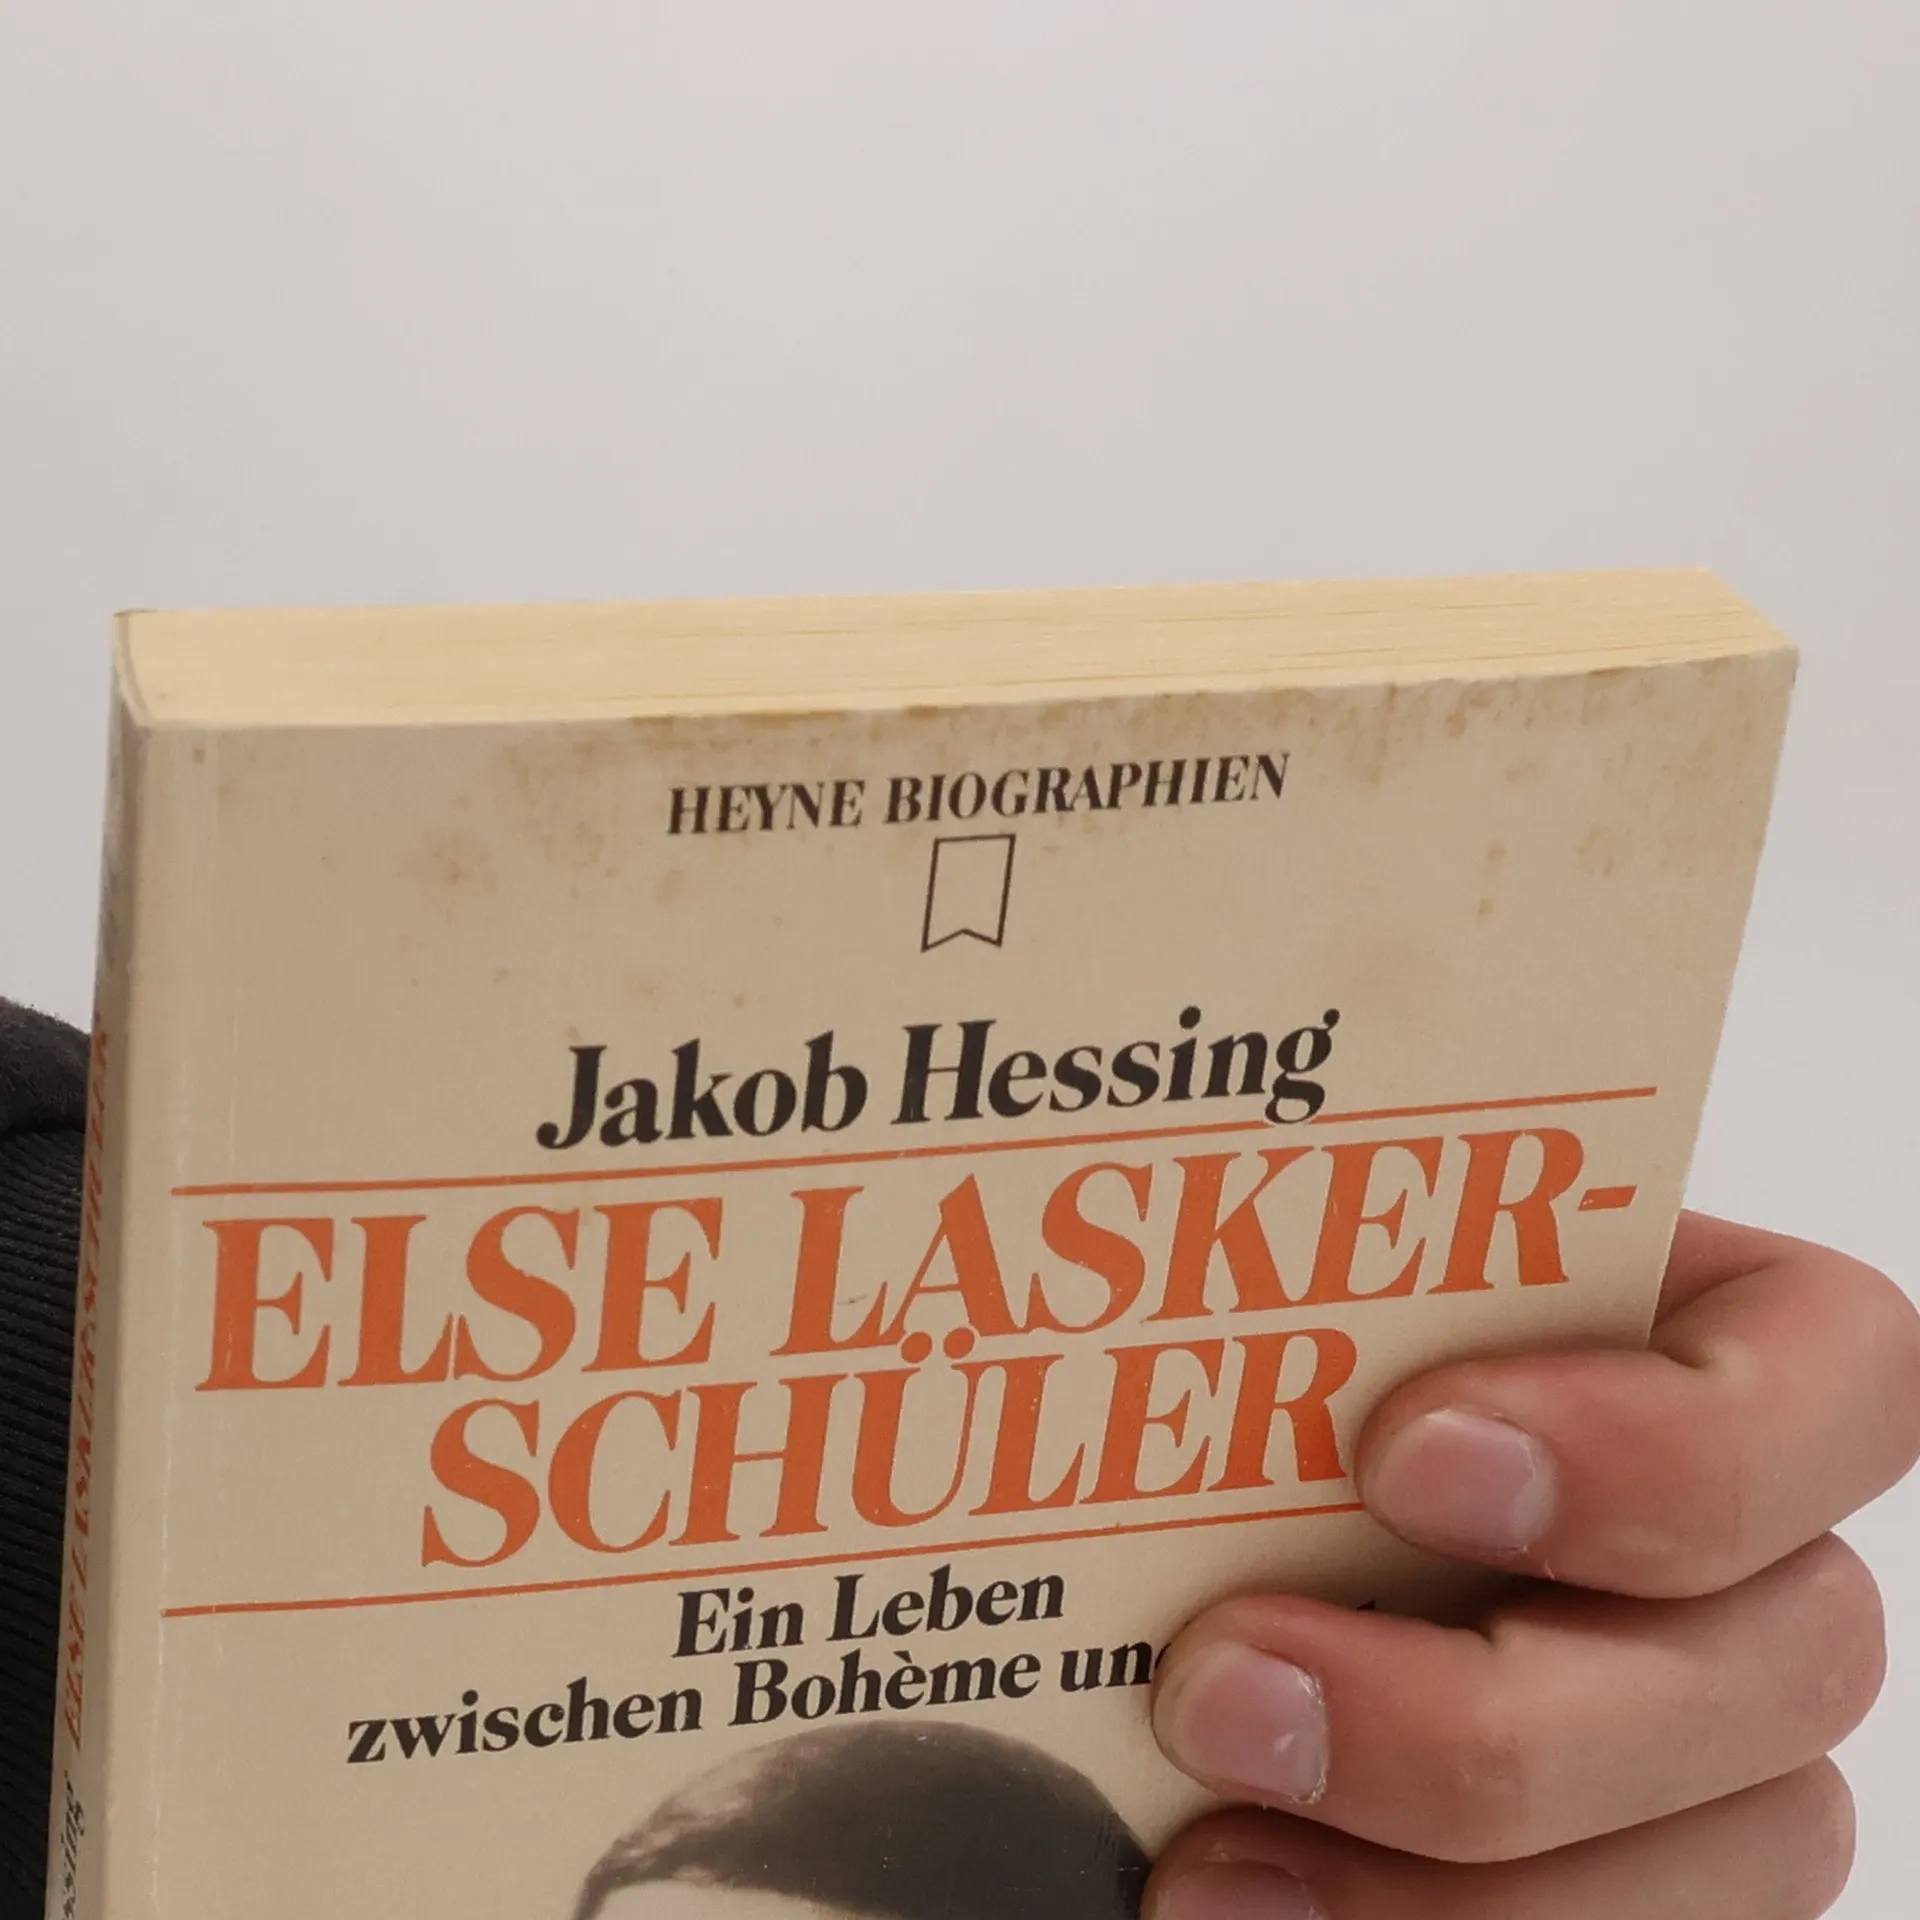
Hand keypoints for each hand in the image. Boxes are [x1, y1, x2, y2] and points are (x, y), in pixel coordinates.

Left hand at [1145, 1213, 1919, 1918]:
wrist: (1161, 1595)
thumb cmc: (1204, 1402)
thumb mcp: (1242, 1309)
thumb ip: (1245, 1249)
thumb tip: (1140, 1199)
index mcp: (1668, 1345)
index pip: (1830, 1356)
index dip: (1669, 1426)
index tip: (1403, 1454)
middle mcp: (1730, 1557)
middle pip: (1789, 1654)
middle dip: (1496, 1712)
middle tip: (1226, 1684)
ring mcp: (1712, 1749)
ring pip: (1742, 1854)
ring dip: (1473, 1892)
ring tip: (1213, 1870)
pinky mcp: (1642, 1879)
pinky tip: (1250, 1912)